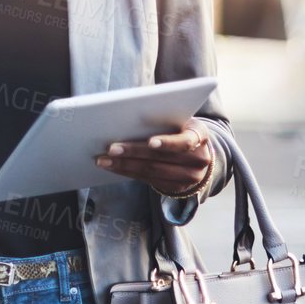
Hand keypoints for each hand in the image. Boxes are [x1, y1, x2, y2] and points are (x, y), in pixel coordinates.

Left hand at [96, 121, 212, 196]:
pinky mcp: (175, 188)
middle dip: (133, 153)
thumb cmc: (182, 129)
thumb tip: (129, 116)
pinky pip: (148, 180)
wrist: (199, 154)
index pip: (185, 141)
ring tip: (104, 160)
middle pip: (161, 158)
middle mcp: (198, 159)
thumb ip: (165, 119)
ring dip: (124, 165)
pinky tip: (112, 167)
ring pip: (152, 172)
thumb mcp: (182, 121)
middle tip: (111, 148)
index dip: (167, 142)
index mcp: (200, 136)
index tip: (150, 141)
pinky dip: (127, 172)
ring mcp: (188, 177)